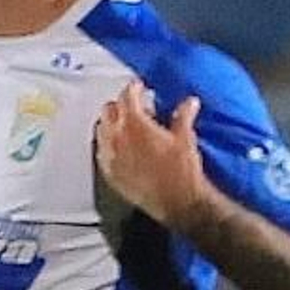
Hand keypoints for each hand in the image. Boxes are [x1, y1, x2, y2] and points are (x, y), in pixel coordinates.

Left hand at [94, 81, 208, 229]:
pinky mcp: (110, 174)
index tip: (139, 87)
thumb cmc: (181, 172)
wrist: (178, 202)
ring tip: (127, 127)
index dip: (134, 87)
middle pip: (109, 110)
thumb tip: (188, 104)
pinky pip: (101, 153)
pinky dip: (108, 146)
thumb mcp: (185, 138)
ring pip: (101, 130)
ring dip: (112, 124)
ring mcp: (111, 156)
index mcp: (135, 124)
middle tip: (135, 107)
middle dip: (120, 104)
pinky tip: (120, 149)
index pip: (127, 95)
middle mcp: (117, 138)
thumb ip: (183, 115)